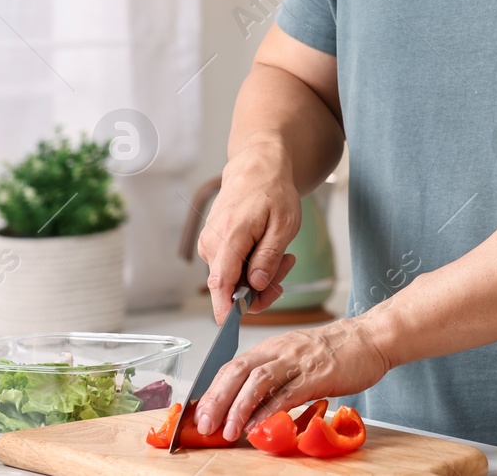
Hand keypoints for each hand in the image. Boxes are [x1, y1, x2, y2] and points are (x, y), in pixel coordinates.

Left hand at [193, 316, 393, 441]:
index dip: (211, 392)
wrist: (371, 338)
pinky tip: (257, 425)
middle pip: (237, 371)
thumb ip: (273, 377)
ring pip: (258, 381)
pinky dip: (268, 410)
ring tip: (227, 431)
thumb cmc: (335, 351)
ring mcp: (299, 361)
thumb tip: (247, 406)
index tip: (198, 415)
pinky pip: (287, 393)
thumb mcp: (297, 357)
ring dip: (238, 408)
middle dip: (216, 400)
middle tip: (204, 426)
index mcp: (272, 347)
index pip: (231, 367)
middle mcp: (280, 350)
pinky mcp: (318, 375)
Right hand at [197, 148, 300, 319]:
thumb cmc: (272, 193)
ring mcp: (209, 247)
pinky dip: (251, 265)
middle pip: (232, 287)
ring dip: (259, 274)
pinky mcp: (213, 247)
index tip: (233, 326)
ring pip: (233, 279)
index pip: (221, 285)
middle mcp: (212, 246)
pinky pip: (231, 268)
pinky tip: (266, 249)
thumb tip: (255, 287)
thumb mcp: (284, 224)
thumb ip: (268, 257)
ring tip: (281, 252)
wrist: (256, 170)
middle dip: (262, 286)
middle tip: (287, 265)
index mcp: (228, 239)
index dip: (226, 310)